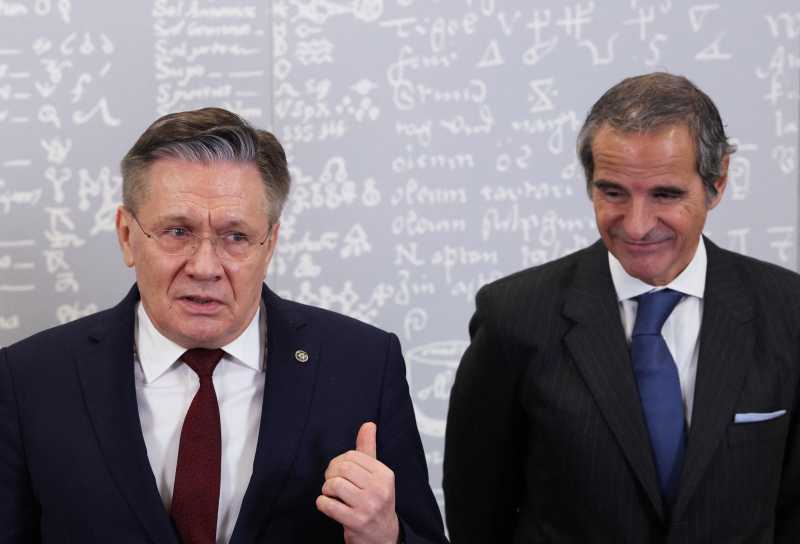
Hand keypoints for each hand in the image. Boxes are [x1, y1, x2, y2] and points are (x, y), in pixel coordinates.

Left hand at [316, 422, 400, 543]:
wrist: (383, 536)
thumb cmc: (376, 501)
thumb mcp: (376, 475)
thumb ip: (369, 449)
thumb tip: (368, 424)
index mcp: (384, 474)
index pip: (352, 456)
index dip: (339, 462)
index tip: (339, 471)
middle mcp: (379, 489)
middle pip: (342, 468)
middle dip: (331, 474)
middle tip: (332, 483)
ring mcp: (368, 507)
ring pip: (334, 485)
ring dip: (326, 489)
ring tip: (331, 494)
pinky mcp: (355, 522)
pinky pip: (327, 504)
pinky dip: (322, 503)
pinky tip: (328, 505)